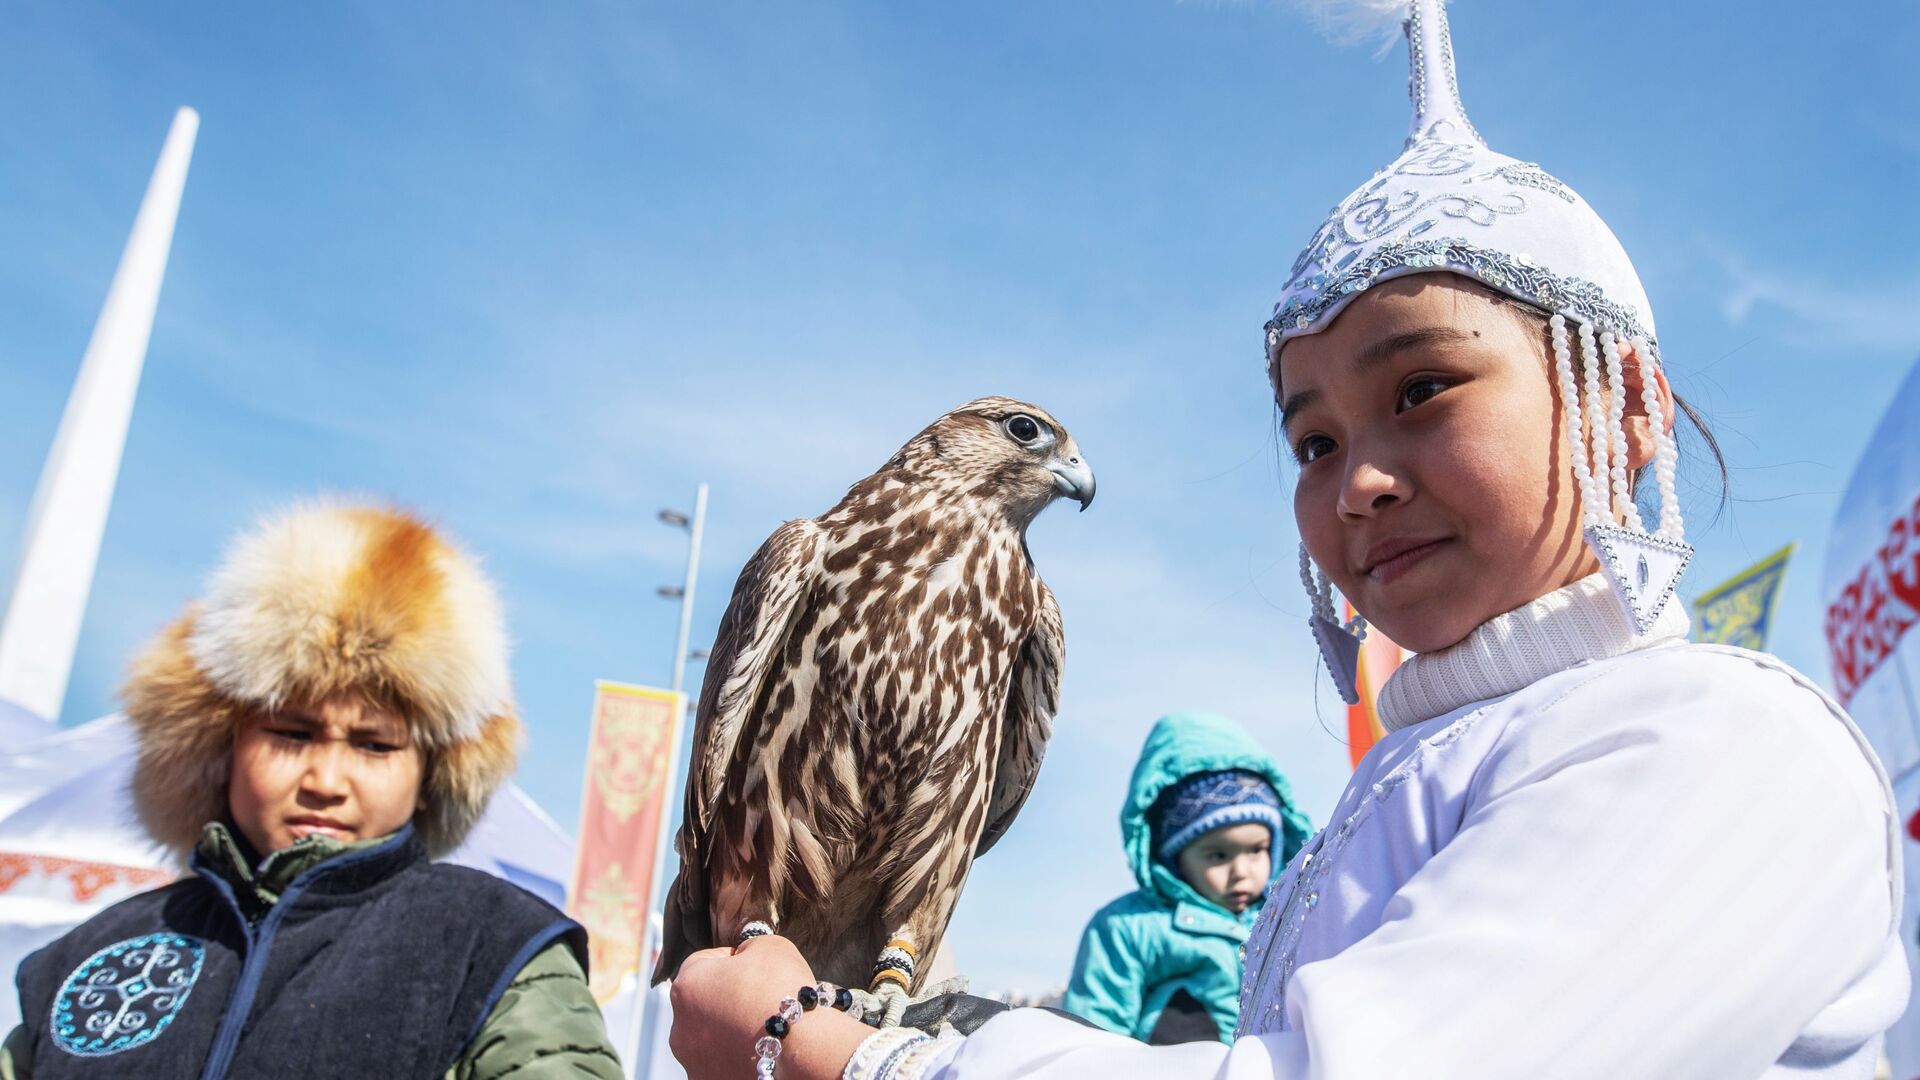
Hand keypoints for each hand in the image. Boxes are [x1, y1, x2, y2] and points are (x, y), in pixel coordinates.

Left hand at [669, 935, 865, 1079]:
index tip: (755, 968)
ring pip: (709, 1037)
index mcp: (686, 985)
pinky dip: (736, 1056)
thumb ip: (747, 946)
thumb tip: (743, 957)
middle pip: (702, 1002)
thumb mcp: (770, 946)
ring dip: (729, 1030)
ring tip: (764, 1028)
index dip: (731, 959)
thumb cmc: (784, 991)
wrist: (805, 1048)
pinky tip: (764, 1050)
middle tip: (761, 999)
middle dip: (727, 998)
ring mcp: (692, 1061)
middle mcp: (679, 1027)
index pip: (703, 960)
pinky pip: (720, 1063)